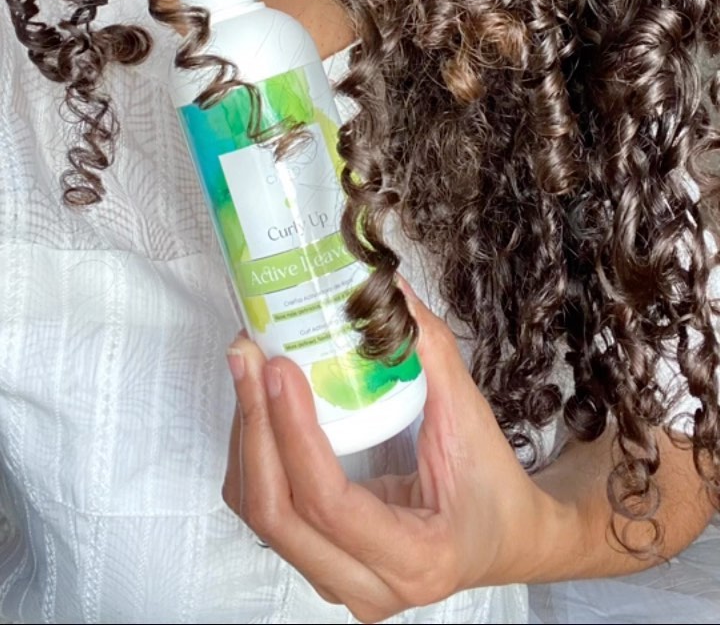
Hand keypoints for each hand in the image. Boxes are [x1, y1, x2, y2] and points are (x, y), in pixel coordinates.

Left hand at [222, 292, 556, 622]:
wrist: (504, 538)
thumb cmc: (493, 487)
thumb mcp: (470, 418)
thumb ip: (430, 353)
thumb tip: (387, 289)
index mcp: (415, 558)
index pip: (331, 504)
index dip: (295, 434)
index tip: (280, 369)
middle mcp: (368, 588)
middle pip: (279, 517)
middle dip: (255, 429)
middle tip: (249, 357)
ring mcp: (338, 583)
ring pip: (262, 517)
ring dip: (247, 439)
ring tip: (248, 370)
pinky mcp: (319, 562)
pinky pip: (268, 514)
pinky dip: (255, 456)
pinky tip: (259, 405)